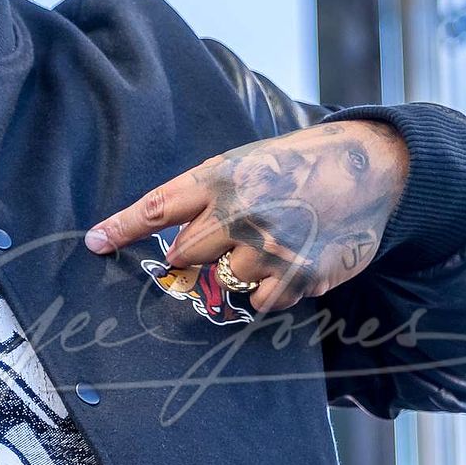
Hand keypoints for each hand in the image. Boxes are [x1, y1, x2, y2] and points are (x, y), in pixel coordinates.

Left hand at [84, 120, 408, 313]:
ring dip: (235, 274)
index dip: (121, 228)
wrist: (372, 167)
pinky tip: (293, 260)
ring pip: (222, 284)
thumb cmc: (300, 164)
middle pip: (182, 257)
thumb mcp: (248, 162)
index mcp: (222, 177)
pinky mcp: (298, 276)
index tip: (93, 243)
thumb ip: (206, 195)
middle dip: (187, 259)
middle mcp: (240, 212)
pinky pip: (262, 302)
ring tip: (268, 246)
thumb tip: (164, 239)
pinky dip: (270, 289)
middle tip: (216, 245)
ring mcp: (269, 247)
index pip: (156, 207)